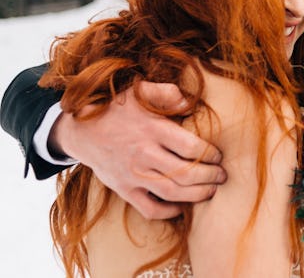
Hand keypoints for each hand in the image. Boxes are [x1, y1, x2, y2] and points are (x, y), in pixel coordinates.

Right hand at [49, 81, 226, 219]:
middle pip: (186, 173)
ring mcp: (133, 175)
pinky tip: (183, 206)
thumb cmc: (116, 108)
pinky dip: (169, 212)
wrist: (80, 131)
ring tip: (212, 190)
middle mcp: (144, 155)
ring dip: (197, 195)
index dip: (210, 154)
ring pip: (172, 193)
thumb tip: (190, 102)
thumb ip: (167, 93)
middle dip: (210, 177)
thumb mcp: (140, 91)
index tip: (219, 156)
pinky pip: (149, 208)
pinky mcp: (124, 189)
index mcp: (152, 130)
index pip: (190, 147)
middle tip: (222, 176)